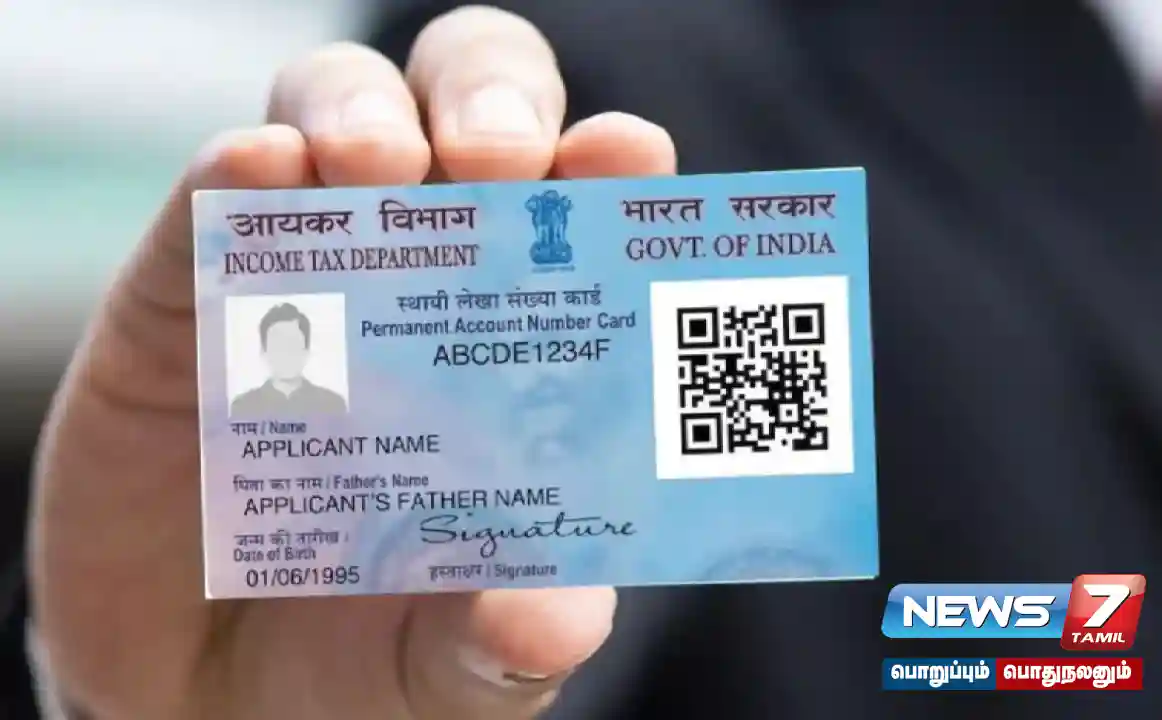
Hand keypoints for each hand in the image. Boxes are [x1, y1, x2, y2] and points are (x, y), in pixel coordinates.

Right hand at [30, 7, 674, 718]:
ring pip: (339, 113)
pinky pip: (208, 203)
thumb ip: (507, 640)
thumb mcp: (459, 663)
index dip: (608, 165)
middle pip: (471, 115)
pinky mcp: (184, 299)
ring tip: (376, 165)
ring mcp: (303, 272)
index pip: (584, 211)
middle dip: (490, 103)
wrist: (208, 697)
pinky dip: (233, 173)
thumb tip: (557, 621)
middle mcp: (424, 277)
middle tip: (497, 157)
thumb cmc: (373, 652)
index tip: (628, 155)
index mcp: (525, 338)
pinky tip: (259, 174)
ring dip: (363, 115)